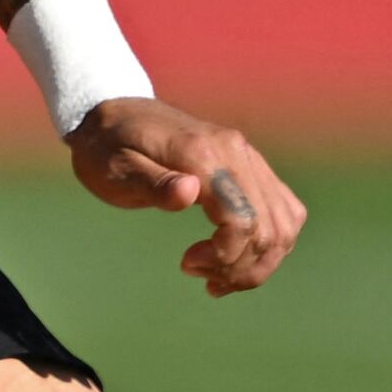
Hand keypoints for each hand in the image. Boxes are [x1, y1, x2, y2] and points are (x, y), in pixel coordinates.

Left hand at [68, 97, 307, 293]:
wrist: (116, 112)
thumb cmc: (106, 147)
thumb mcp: (114, 169)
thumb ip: (152, 182)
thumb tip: (189, 192)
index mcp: (202, 153)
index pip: (242, 217)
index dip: (225, 255)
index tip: (188, 265)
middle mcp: (235, 151)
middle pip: (269, 226)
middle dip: (241, 267)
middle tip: (201, 277)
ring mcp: (248, 157)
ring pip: (285, 222)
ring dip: (259, 261)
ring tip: (219, 279)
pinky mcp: (251, 167)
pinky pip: (284, 210)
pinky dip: (269, 243)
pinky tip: (237, 259)